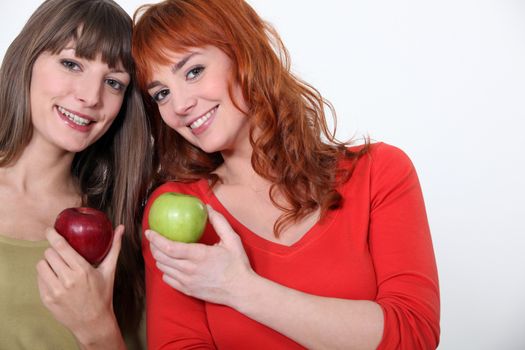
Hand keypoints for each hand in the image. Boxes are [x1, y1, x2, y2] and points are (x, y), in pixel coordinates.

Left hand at [36, 225, 123, 345]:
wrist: (93, 322)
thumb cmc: (102, 294)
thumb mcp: (109, 271)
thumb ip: (114, 248)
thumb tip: (121, 228)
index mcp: (82, 270)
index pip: (61, 247)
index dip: (53, 235)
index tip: (50, 230)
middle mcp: (67, 280)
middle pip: (49, 253)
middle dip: (54, 251)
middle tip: (60, 254)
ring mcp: (55, 291)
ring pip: (41, 265)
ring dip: (48, 262)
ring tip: (57, 266)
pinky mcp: (47, 299)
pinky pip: (39, 279)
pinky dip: (45, 275)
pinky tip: (55, 278)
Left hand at [146, 205, 253, 305]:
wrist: (241, 291)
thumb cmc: (237, 264)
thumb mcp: (232, 240)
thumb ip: (219, 222)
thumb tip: (207, 207)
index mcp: (198, 255)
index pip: (168, 246)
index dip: (156, 238)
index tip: (149, 231)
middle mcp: (189, 269)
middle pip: (161, 257)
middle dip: (154, 247)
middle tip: (154, 239)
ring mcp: (187, 282)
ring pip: (163, 268)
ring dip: (159, 258)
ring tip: (161, 250)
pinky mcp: (188, 290)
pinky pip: (168, 280)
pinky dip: (165, 271)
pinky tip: (170, 265)